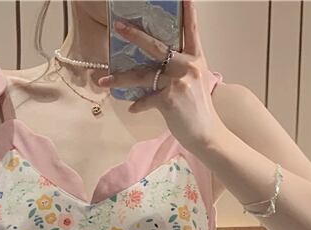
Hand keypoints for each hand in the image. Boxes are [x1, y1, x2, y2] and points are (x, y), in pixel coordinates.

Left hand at [97, 0, 223, 152]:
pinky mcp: (169, 98)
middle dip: (135, 35)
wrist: (207, 134)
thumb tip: (153, 72)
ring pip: (143, 75)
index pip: (191, 32)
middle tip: (119, 26)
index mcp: (195, 60)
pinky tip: (133, 109)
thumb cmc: (199, 111)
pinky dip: (138, 105)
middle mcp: (188, 67)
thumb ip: (178, 73)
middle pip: (156, 46)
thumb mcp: (195, 85)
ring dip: (120, 78)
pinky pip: (146, 99)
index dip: (188, 13)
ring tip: (103, 80)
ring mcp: (178, 81)